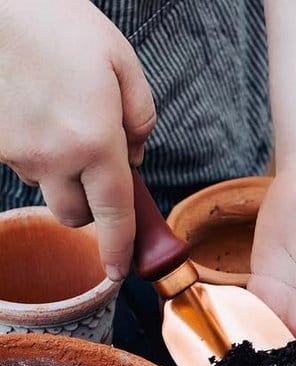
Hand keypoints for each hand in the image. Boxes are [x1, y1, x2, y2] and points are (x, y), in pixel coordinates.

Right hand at [0, 0, 155, 279]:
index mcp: (95, 141)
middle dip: (90, 205)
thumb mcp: (120, 60)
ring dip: (59, 173)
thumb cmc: (55, 21)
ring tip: (59, 118)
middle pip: (76, 214)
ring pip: (46, 187)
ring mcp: (16, 150)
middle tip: (96, 169)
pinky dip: (31, 149)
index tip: (119, 271)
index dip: (119, 249)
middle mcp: (55, 156)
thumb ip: (139, 116)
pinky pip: (18, 162)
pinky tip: (32, 109)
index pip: (114, 214)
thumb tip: (135, 157)